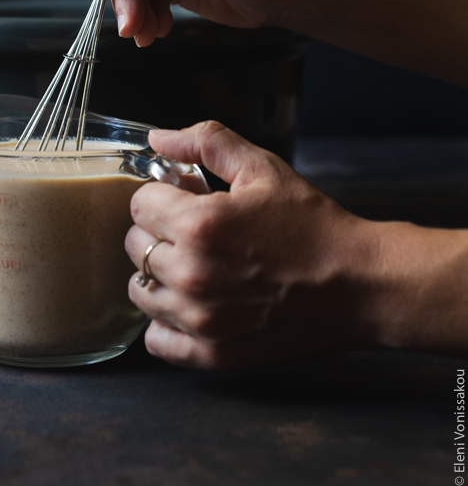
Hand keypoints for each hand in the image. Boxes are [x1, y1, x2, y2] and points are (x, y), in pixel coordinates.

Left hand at [125, 120, 385, 368]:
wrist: (358, 285)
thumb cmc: (313, 226)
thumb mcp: (262, 168)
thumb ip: (206, 142)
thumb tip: (158, 139)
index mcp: (200, 225)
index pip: (138, 204)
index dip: (163, 194)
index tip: (187, 198)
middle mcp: (192, 274)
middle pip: (135, 246)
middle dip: (158, 231)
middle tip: (195, 229)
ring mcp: (200, 319)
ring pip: (140, 292)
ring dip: (159, 274)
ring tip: (195, 264)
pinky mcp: (213, 353)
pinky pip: (157, 339)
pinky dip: (166, 322)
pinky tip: (193, 302)